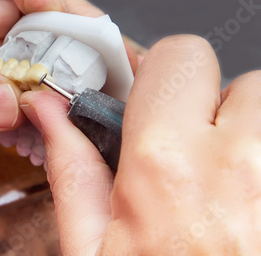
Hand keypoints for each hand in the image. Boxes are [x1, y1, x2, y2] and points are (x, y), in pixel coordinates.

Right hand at [22, 35, 260, 253]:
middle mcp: (241, 168)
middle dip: (222, 109)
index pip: (181, 55)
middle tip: (202, 159)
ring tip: (233, 195)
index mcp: (163, 168)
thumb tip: (51, 112)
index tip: (163, 103)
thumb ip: (73, 168)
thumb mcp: (90, 251)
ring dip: (253, 142)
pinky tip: (249, 211)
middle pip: (246, 80)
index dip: (167, 76)